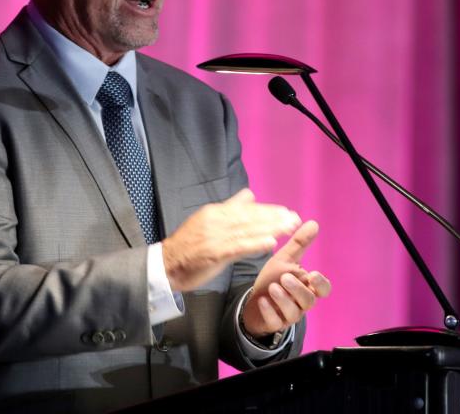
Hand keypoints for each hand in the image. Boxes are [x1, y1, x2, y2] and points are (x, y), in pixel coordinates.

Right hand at [162, 188, 300, 292]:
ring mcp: (215, 237)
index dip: (267, 210)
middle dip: (274, 218)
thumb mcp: (207, 220)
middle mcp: (217, 221)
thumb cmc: (188, 245)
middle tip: (294, 219)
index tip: (286, 211)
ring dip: (271, 228)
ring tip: (289, 228)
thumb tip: (249, 194)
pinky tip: (271, 243)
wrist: (166, 264)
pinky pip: (239, 247)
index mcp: (215, 212)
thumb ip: (229, 207)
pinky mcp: (215, 253)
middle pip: (251, 217)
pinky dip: (256, 244)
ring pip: (248, 230)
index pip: (246, 208)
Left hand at [241, 220, 331, 337]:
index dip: (321, 284)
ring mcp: (289, 315)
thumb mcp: (285, 259)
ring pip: (293, 312)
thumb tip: (314, 223)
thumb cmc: (274, 279)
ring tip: (273, 287)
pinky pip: (275, 321)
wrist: (253, 300)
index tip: (312, 274)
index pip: (323, 289)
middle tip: (285, 278)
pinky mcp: (274, 324)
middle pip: (309, 300)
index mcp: (307, 287)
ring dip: (283, 299)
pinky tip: (263, 300)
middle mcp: (301, 303)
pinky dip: (269, 311)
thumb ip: (299, 244)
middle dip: (298, 289)